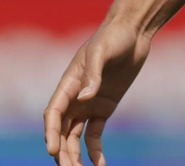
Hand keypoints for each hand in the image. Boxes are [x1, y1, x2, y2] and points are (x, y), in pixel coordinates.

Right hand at [43, 19, 150, 165]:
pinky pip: (94, 135)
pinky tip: (99, 165)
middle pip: (62, 131)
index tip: (52, 150)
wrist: (133, 32)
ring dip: (74, 155)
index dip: (51, 132)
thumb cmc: (113, 37)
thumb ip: (93, 74)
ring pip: (74, 137)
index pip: (53, 113)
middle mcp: (74, 97)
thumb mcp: (102, 51)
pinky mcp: (104, 108)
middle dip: (62, 151)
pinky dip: (95, 151)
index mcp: (68, 84)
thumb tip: (86, 99)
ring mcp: (89, 104)